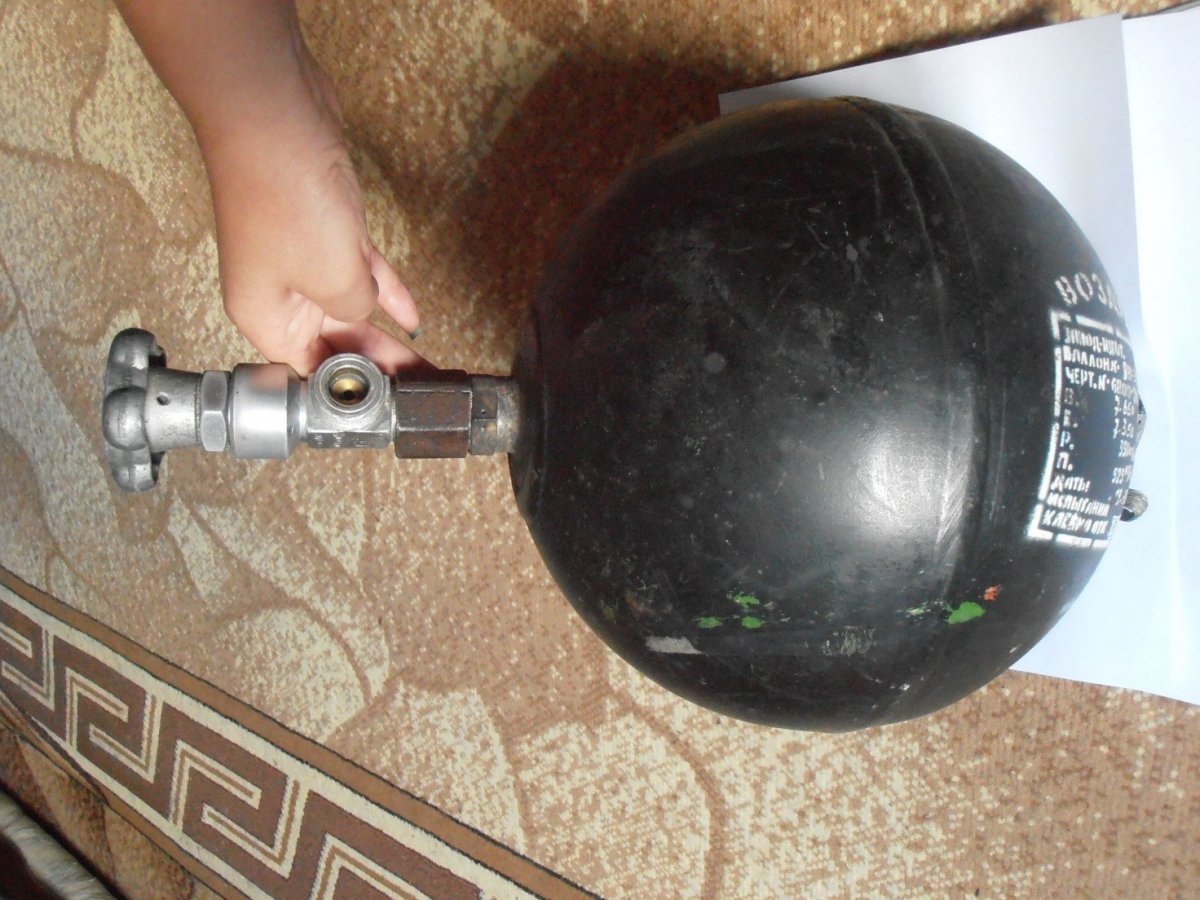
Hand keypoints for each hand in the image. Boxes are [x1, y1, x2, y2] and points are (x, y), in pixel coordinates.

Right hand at [200, 52, 419, 375]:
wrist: (276, 114)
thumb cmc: (281, 192)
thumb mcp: (335, 279)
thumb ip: (358, 311)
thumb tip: (370, 313)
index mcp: (265, 317)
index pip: (309, 370)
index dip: (348, 390)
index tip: (385, 405)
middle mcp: (278, 293)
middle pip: (333, 344)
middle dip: (377, 368)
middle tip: (416, 391)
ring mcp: (301, 260)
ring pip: (351, 310)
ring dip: (386, 335)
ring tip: (421, 365)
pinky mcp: (325, 229)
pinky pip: (361, 273)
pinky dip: (387, 293)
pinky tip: (411, 318)